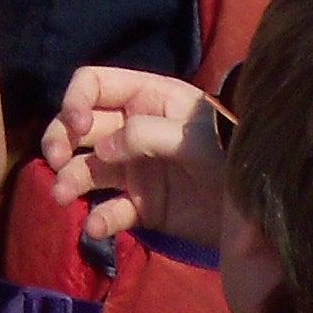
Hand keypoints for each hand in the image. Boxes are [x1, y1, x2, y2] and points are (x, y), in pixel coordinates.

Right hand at [44, 66, 225, 249]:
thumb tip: (103, 149)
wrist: (258, 207)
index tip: (76, 126)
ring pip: (87, 168)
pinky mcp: (143, 206)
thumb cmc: (229, 153)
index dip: (75, 100)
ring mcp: (135, 168)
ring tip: (62, 197)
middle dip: (59, 140)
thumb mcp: (192, 136)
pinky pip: (111, 210)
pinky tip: (96, 227)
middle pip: (80, 127)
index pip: (93, 84)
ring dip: (69, 180)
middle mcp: (132, 129)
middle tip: (53, 162)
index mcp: (146, 97)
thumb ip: (147, 134)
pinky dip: (99, 219)